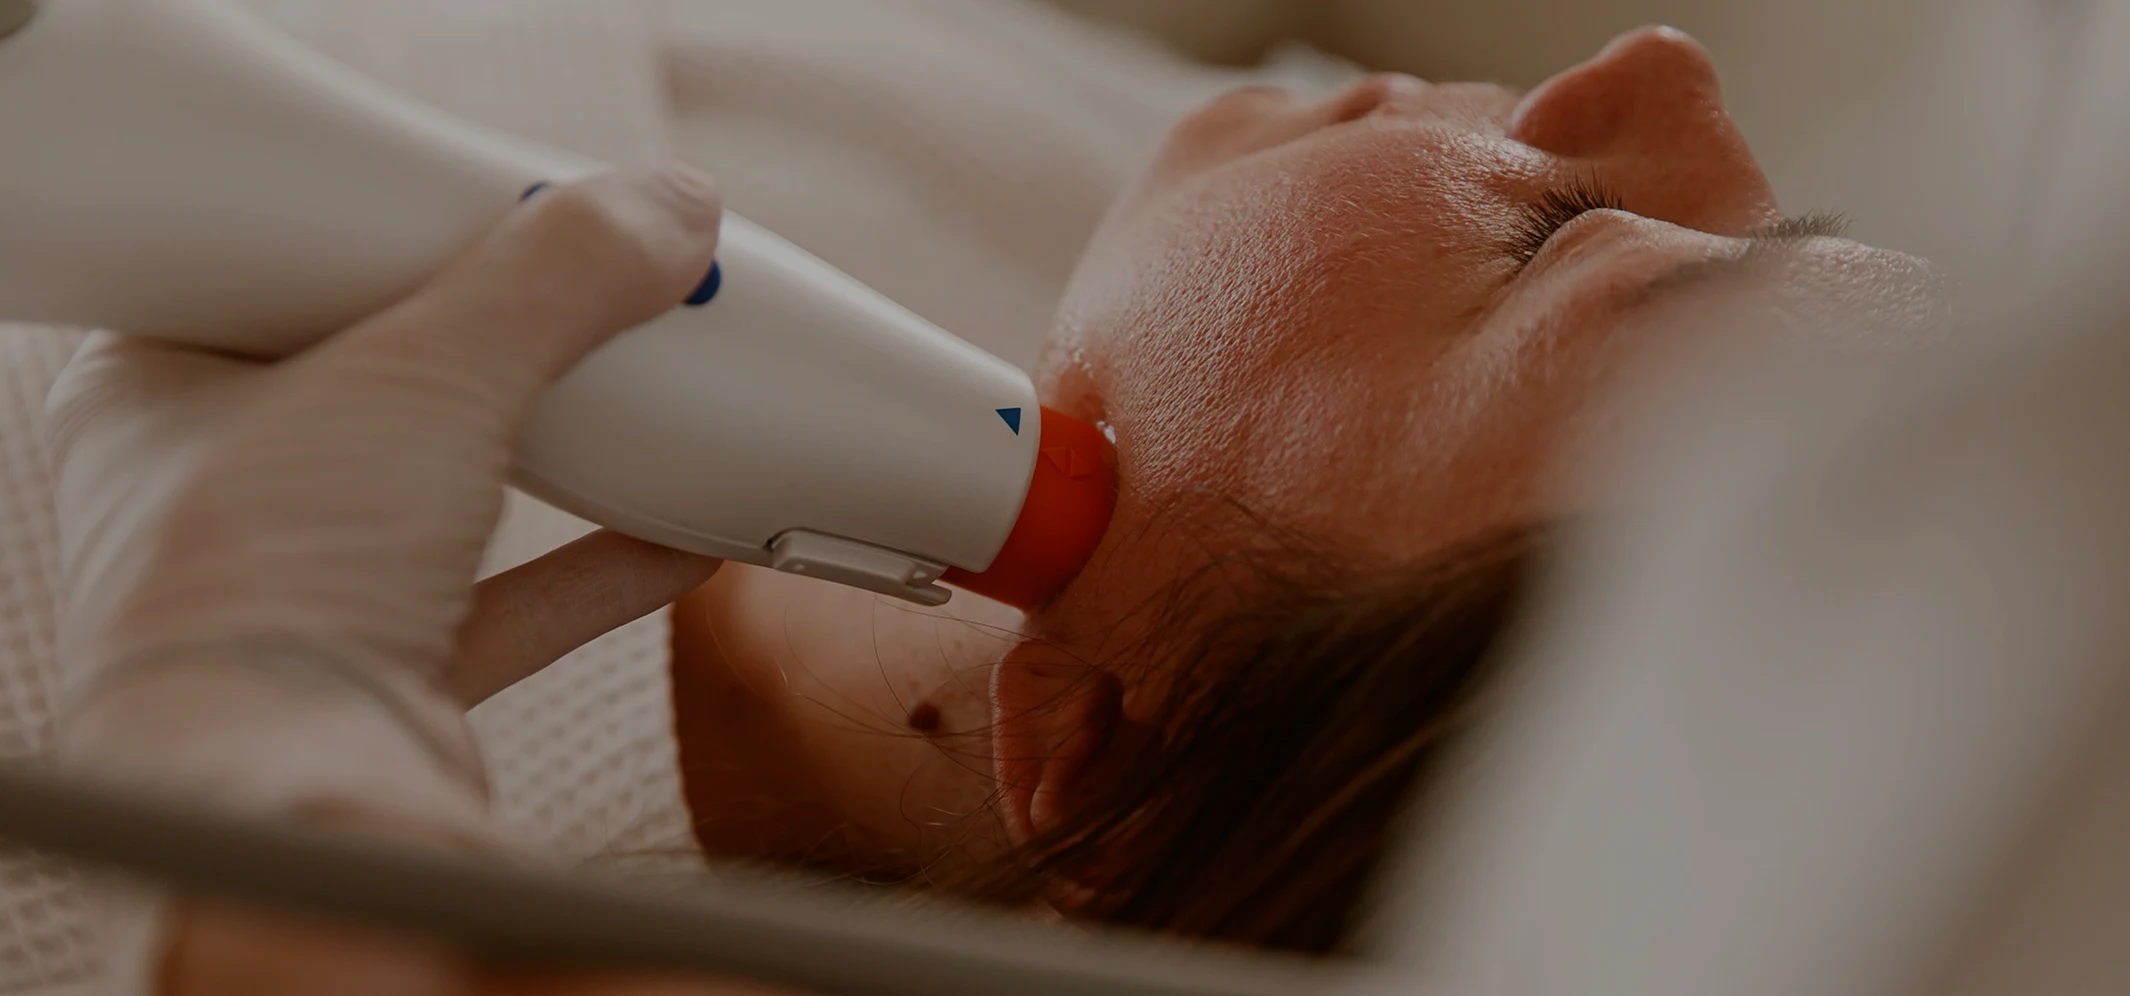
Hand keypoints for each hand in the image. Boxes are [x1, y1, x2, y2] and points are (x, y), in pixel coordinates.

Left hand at [41, 168, 736, 990]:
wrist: (287, 800)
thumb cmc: (268, 579)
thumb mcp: (424, 372)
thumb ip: (553, 278)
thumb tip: (665, 208)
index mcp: (159, 387)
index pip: (283, 269)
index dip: (392, 231)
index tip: (494, 206)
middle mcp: (217, 491)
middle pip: (382, 381)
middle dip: (493, 346)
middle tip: (585, 291)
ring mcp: (306, 592)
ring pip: (444, 493)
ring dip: (551, 452)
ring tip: (639, 393)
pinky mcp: (389, 676)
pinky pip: (509, 600)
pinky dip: (594, 566)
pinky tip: (676, 535)